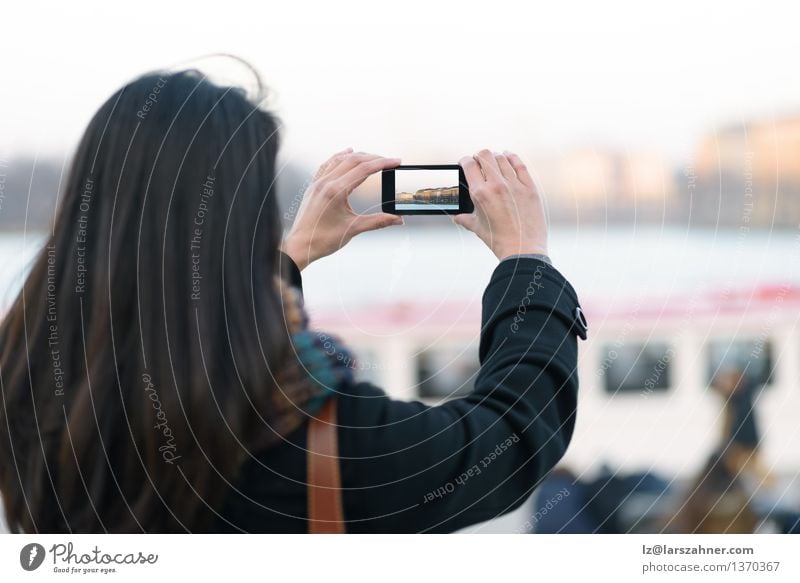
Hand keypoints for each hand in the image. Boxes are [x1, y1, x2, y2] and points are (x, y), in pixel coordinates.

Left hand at [281, 149, 403, 269]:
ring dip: (359, 156)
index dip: (383, 163)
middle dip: (374, 158)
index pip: (364, 169)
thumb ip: (378, 222)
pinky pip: (328, 164)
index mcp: (336, 191)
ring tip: (374, 157)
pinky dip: (340, 157)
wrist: (300, 246)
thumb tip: (398, 220)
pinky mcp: (313, 186)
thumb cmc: (323, 240)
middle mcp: (326, 182)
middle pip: (354, 160)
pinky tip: (346, 153)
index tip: (397, 161)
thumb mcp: (353, 229)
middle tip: (390, 161)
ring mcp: (318, 183)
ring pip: (341, 160)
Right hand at [454, 150, 547, 260]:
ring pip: (502, 158)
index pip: (469, 165)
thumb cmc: (498, 240)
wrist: (522, 249)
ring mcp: (515, 185)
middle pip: (485, 155)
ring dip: (495, 157)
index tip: (465, 163)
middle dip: (479, 156)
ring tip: (493, 161)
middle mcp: (497, 185)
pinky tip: (508, 156)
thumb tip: (457, 217)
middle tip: (479, 161)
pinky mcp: (529, 187)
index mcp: (480, 194)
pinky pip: (520, 165)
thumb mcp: (478, 228)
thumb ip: (465, 219)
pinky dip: (512, 158)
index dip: (465, 160)